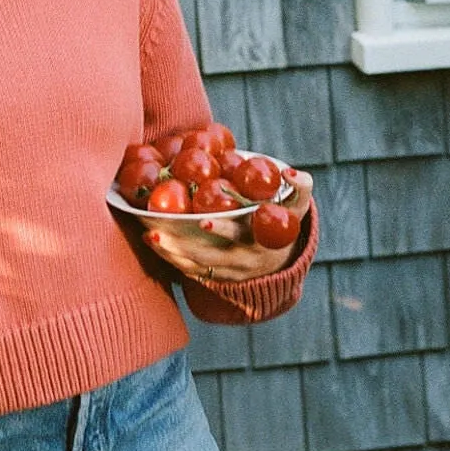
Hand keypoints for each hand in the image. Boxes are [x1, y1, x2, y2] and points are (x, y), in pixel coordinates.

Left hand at [143, 170, 313, 288]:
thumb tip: (287, 172)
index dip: (224, 230)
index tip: (204, 222)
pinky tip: (153, 243)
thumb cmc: (282, 223)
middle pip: (212, 256)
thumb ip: (300, 187)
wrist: (279, 264)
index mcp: (262, 238)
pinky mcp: (218, 278)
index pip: (242, 235)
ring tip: (150, 236)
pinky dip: (172, 259)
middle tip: (159, 233)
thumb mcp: (297, 207)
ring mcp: (231, 272)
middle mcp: (245, 258)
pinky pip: (192, 272)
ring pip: (197, 266)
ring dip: (172, 253)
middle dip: (185, 246)